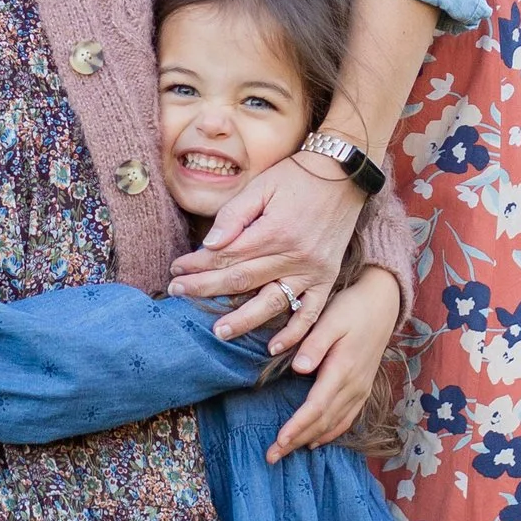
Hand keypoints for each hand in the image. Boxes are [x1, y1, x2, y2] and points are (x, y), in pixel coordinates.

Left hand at [169, 149, 365, 340]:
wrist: (344, 172)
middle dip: (206, 289)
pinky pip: (310, 312)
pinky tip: (274, 348)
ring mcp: (311, 271)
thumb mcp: (261, 186)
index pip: (226, 256)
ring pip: (272, 303)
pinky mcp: (327, 278)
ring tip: (219, 332)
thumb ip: (234, 215)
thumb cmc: (297, 176)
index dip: (197, 265)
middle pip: (241, 281)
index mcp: (273, 231)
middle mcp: (292, 256)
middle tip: (179, 294)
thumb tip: (209, 244)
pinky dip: (294, 333)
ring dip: (244, 320)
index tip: (176, 270)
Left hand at [267, 268, 402, 457]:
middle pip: (322, 422)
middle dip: (296, 441)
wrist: (382, 304)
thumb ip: (314, 344)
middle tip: (271, 457)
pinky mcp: (363, 388)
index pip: (316, 407)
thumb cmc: (352, 309)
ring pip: (334, 424)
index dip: (297, 427)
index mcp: (343, 370)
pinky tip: (316, 441)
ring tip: (286, 453)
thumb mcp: (330, 319)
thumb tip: (299, 369)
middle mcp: (353, 386)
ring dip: (309, 440)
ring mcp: (360, 389)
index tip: (278, 441)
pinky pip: (346, 419)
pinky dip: (330, 433)